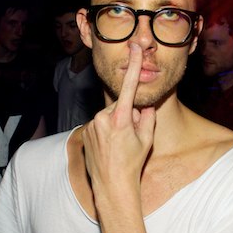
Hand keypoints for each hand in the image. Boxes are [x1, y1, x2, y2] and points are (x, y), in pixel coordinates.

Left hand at [81, 43, 155, 201]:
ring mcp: (92, 125)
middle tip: (130, 138)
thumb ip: (147, 117)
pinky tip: (108, 147)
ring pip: (109, 116)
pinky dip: (106, 132)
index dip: (134, 65)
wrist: (112, 185)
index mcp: (121, 118)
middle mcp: (103, 118)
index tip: (134, 47)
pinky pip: (99, 125)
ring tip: (118, 145)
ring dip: (116, 125)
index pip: (129, 86)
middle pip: (120, 107)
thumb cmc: (132, 163)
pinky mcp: (85, 131)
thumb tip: (144, 106)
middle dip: (127, 117)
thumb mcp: (147, 139)